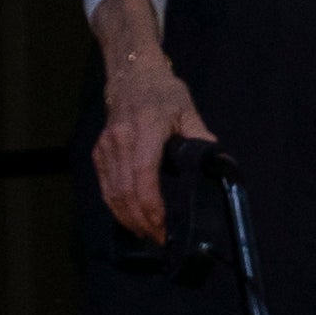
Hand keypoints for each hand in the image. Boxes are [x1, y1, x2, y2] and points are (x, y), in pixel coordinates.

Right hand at [92, 54, 213, 242]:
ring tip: (147, 235)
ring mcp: (105, 148)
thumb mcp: (188, 111)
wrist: (131, 74)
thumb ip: (200, 139)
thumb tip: (216, 164)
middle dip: (142, 221)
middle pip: (125, 193)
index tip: (164, 227)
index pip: (143, 178)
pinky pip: (106, 187)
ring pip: (112, 194)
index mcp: (143, 132)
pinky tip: (132, 219)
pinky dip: (117, 207)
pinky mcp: (99, 152)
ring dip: (128, 219)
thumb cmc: (162, 93)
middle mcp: (119, 142)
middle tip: (160, 240)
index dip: (151, 208)